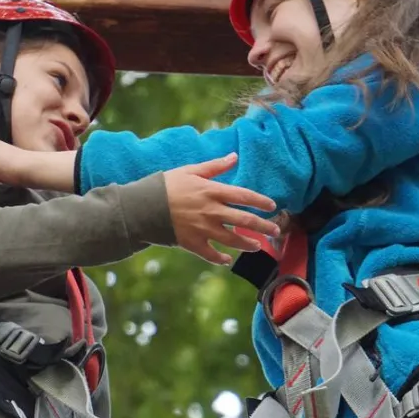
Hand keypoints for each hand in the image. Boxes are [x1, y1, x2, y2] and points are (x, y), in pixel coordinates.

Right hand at [165, 153, 280, 264]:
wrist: (143, 207)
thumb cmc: (166, 186)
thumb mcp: (190, 171)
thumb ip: (214, 166)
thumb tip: (234, 157)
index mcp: (212, 191)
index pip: (243, 196)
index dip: (260, 201)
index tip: (272, 206)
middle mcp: (212, 211)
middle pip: (244, 220)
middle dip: (263, 226)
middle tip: (275, 230)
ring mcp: (203, 229)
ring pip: (233, 239)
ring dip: (248, 244)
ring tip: (258, 246)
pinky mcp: (192, 243)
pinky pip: (211, 254)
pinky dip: (221, 258)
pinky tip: (228, 260)